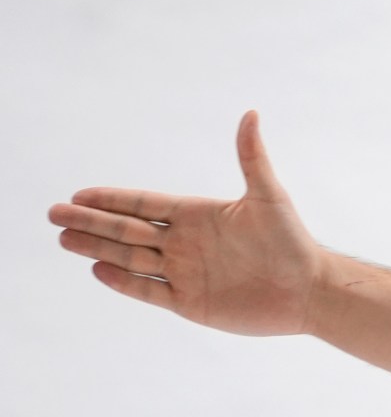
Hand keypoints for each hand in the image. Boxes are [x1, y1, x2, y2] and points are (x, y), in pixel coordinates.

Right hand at [49, 109, 331, 336]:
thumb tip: (251, 114)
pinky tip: (98, 269)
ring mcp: (186, 272)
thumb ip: (251, 158)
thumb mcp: (269, 197)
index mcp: (197, 215)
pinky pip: (149, 291)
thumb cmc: (293, 242)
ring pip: (131, 259)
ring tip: (63, 238)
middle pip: (128, 230)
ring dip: (97, 248)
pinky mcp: (191, 302)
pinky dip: (123, 282)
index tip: (79, 193)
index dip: (112, 199)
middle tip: (53, 213)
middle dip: (92, 221)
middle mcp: (186, 243)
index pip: (144, 203)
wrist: (310, 291)